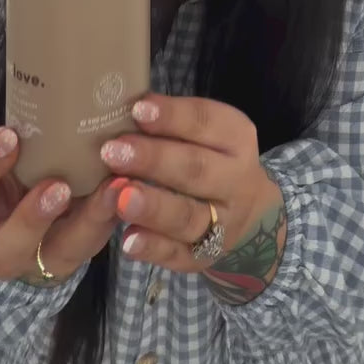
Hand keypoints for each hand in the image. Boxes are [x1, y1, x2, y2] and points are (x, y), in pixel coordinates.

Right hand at [0, 128, 122, 283]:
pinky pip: (97, 244)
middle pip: (5, 250)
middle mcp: (4, 243)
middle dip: (32, 219)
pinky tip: (131, 188)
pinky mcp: (80, 254)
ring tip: (114, 185)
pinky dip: (115, 215)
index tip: (9, 134)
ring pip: (62, 255)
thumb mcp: (14, 151)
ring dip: (89, 220)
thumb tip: (40, 62)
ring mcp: (43, 258)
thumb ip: (23, 129)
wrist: (47, 209)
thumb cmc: (26, 165)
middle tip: (59, 186)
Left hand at [100, 95, 286, 295]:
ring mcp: (222, 223)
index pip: (206, 122)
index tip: (137, 109)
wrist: (250, 213)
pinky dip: (154, 249)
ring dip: (153, 207)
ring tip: (121, 197)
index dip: (173, 116)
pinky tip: (129, 241)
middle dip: (154, 160)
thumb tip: (122, 106)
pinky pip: (179, 254)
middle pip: (196, 169)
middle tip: (113, 151)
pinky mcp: (204, 257)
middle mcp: (235, 181)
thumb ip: (172, 123)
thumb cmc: (210, 157)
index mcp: (235, 139)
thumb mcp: (207, 133)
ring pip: (188, 216)